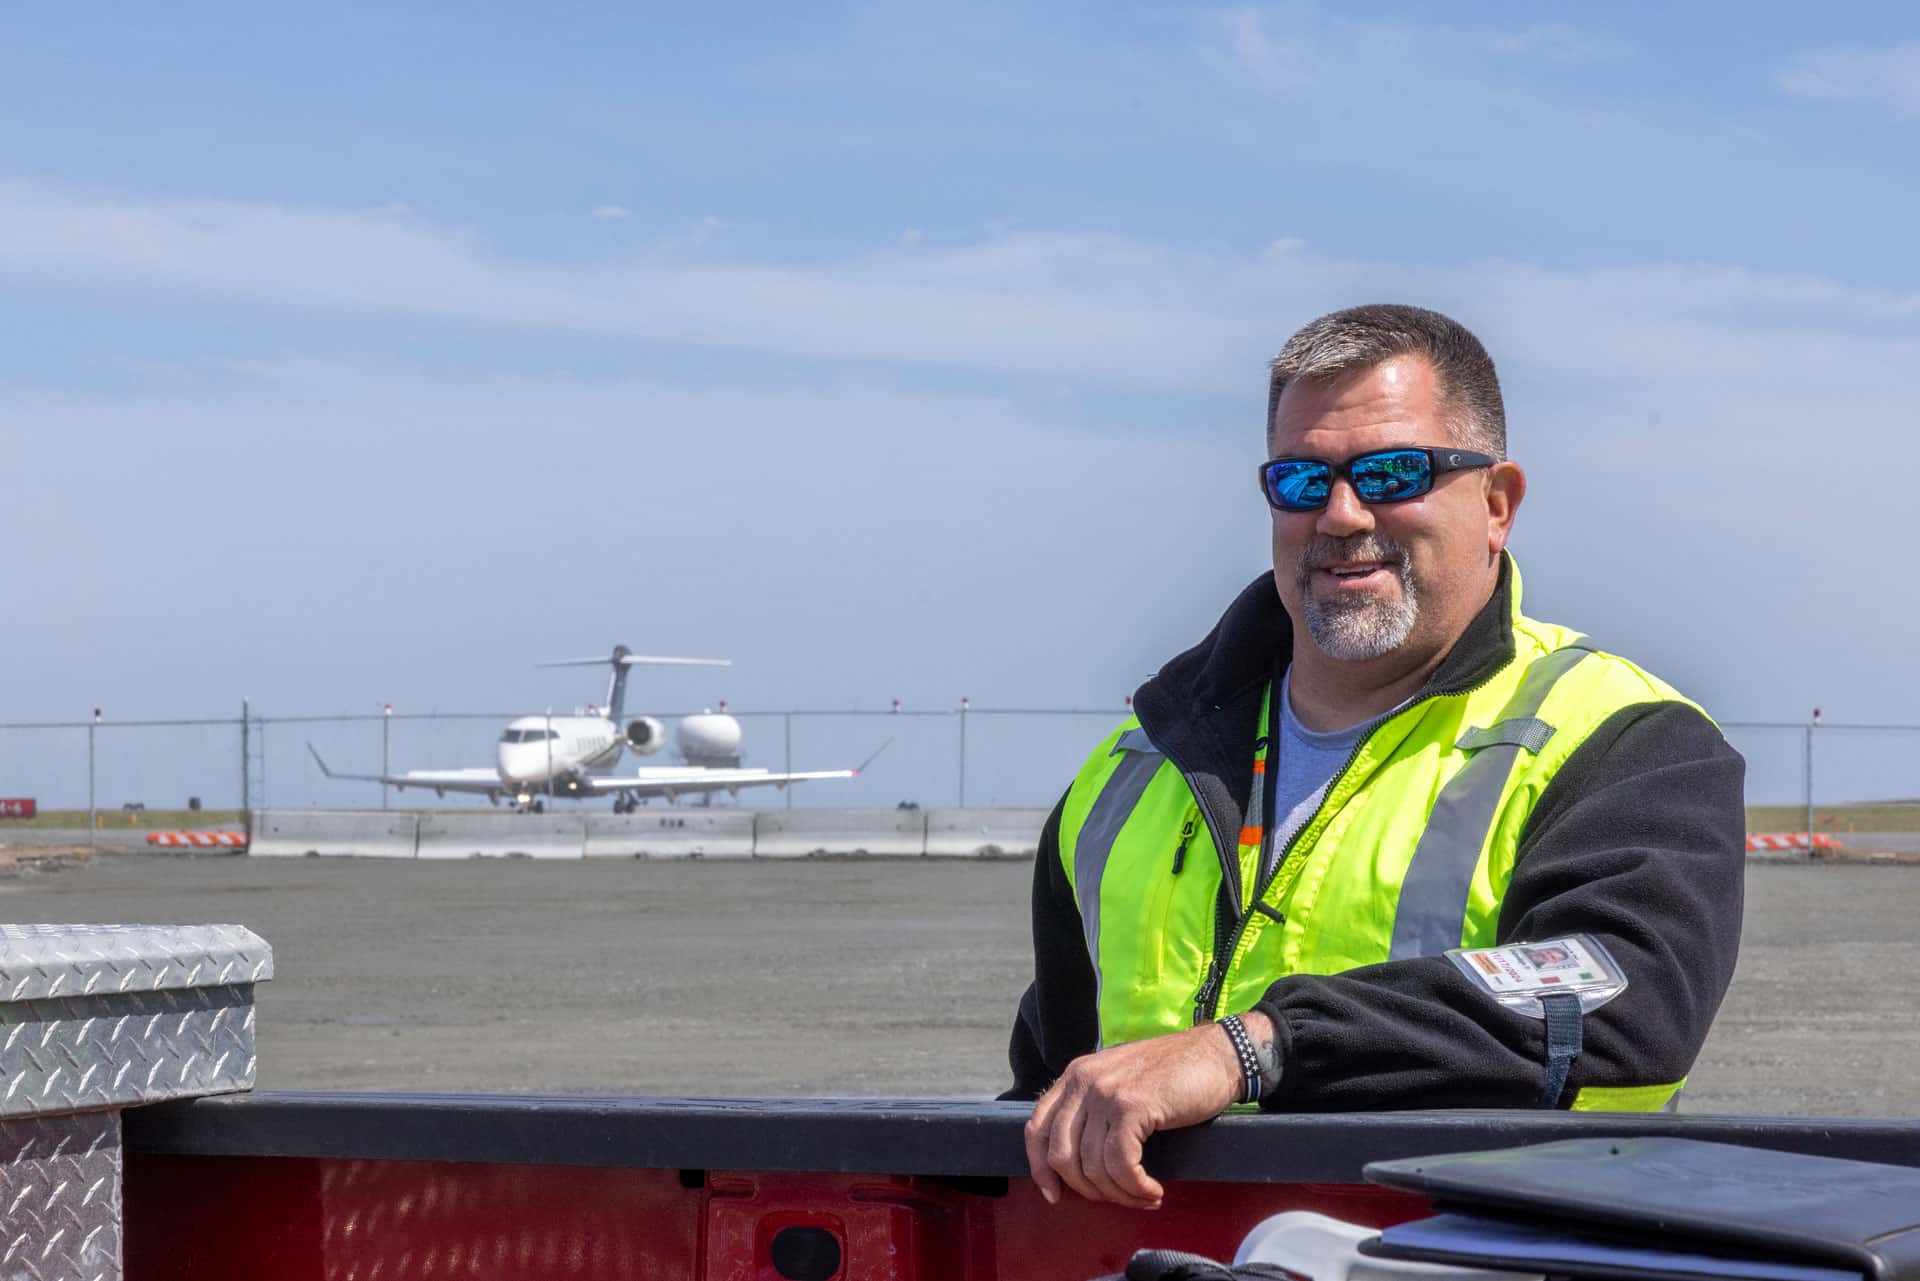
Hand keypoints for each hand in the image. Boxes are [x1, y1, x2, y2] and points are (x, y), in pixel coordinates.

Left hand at [1023, 1014, 1270, 1208]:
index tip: (1054, 1195)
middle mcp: (1084, 1080)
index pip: (1037, 1128)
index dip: (1041, 1169)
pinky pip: (1121, 1165)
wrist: (1217, 1055)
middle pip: (1061, 1156)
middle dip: (1088, 1190)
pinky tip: (1153, 1190)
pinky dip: (1136, 1187)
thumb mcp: (1121, 1081)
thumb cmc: (1175, 1075)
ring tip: (1144, 1196)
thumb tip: (1078, 1162)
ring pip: (1093, 1166)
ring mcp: (1106, 1092)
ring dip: (1120, 1194)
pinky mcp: (1132, 1106)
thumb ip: (1094, 1109)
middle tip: (1118, 1198)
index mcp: (1075, 1075)